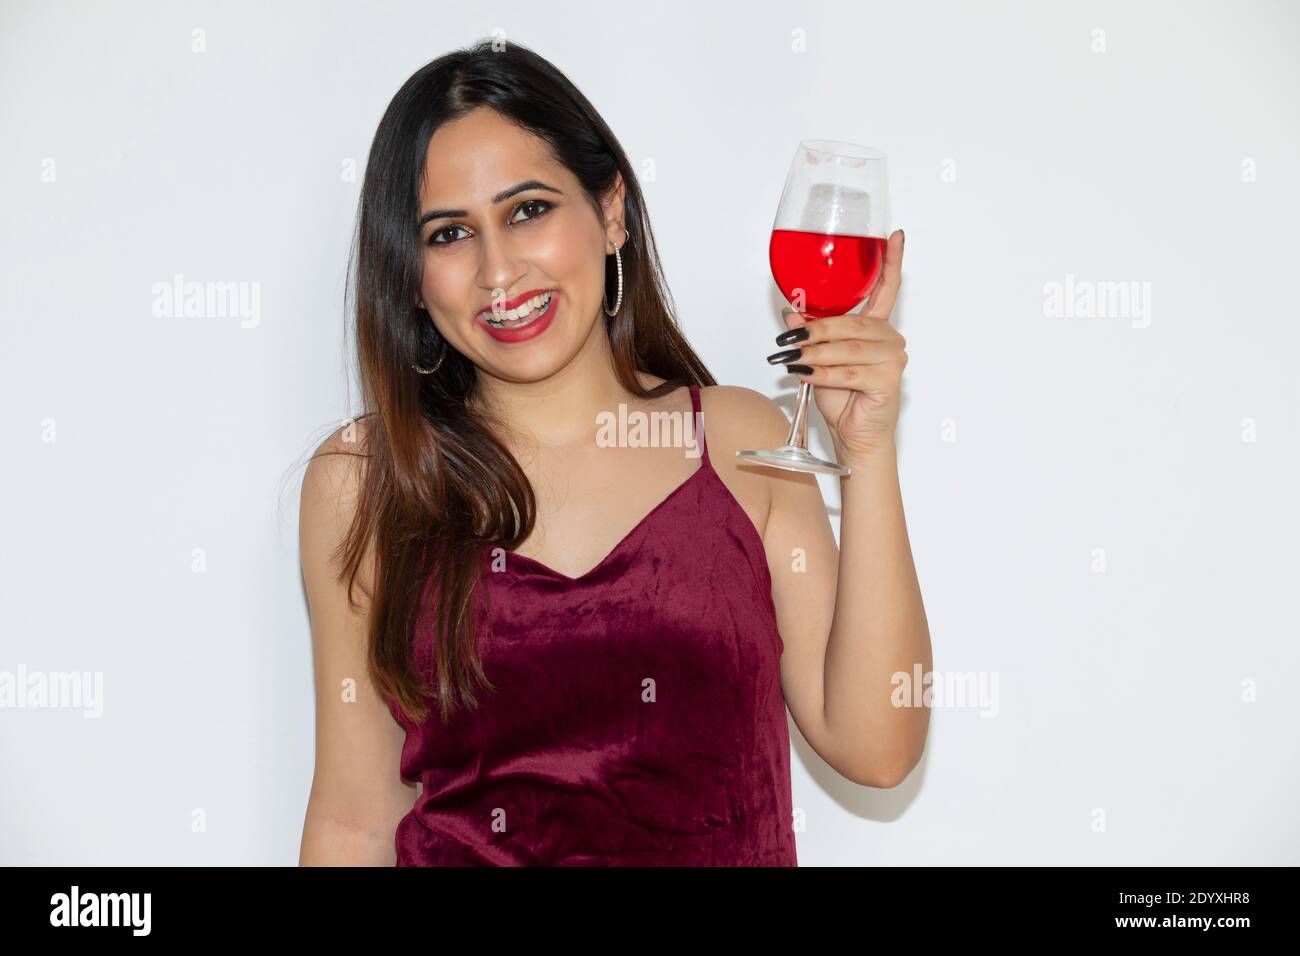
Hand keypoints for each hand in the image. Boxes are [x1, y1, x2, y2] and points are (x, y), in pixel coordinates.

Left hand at [771, 229, 906, 461]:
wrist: (854, 435)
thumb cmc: (843, 398)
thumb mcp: (819, 358)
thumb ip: (810, 332)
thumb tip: (791, 311)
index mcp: (877, 327)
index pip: (887, 288)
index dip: (892, 261)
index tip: (896, 235)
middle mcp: (889, 338)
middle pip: (852, 323)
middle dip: (816, 329)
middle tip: (789, 338)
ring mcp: (892, 359)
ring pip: (847, 348)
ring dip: (815, 353)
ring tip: (793, 358)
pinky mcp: (887, 382)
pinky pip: (848, 372)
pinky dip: (822, 373)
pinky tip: (805, 373)